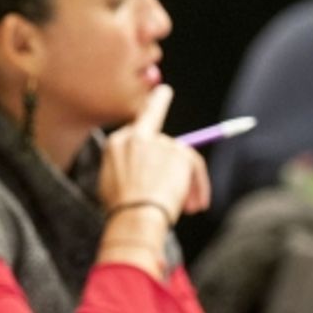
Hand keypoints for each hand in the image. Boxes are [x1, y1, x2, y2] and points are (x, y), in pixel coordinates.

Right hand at [98, 85, 209, 222]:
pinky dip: (199, 185)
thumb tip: (142, 172)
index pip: (135, 127)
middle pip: (156, 125)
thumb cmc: (122, 211)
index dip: (150, 115)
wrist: (134, 217)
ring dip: (187, 183)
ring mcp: (159, 142)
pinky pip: (194, 166)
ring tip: (190, 208)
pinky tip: (199, 204)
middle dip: (162, 112)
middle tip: (166, 96)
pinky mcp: (179, 150)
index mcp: (115, 144)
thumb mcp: (113, 187)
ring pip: (180, 157)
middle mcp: (135, 136)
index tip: (162, 94)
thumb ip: (128, 170)